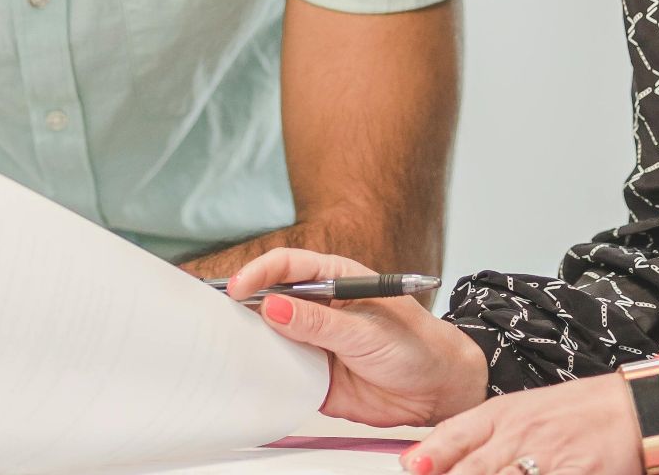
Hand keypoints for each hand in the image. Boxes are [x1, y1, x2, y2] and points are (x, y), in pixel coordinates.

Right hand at [227, 248, 486, 426]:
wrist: (438, 391)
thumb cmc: (417, 346)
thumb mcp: (367, 331)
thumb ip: (320, 322)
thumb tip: (275, 306)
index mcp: (335, 280)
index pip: (287, 266)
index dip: (259, 272)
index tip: (239, 288)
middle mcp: (319, 309)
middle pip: (269, 299)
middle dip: (243, 305)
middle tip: (220, 318)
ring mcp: (314, 342)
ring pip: (270, 336)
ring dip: (250, 341)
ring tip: (229, 347)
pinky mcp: (312, 376)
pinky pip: (280, 373)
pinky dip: (265, 374)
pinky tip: (252, 375)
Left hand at [397, 374, 641, 474]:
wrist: (636, 408)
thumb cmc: (578, 412)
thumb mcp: (522, 411)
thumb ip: (478, 433)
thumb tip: (428, 459)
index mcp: (503, 414)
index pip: (454, 436)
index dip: (428, 458)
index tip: (410, 469)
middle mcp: (520, 434)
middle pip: (472, 469)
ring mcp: (547, 458)